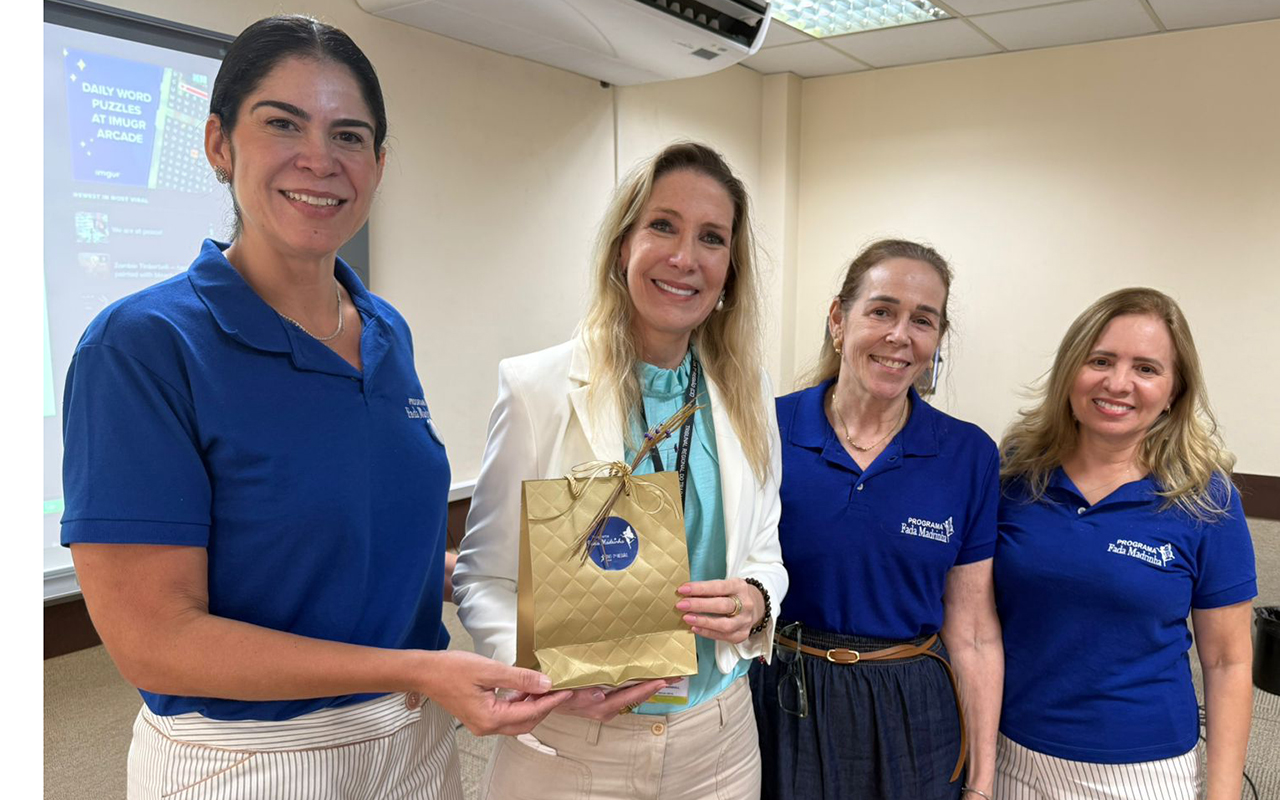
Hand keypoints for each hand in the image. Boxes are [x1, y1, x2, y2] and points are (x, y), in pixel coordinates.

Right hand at [420, 651, 571, 735]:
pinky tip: (524, 690)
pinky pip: (505, 715)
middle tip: (559, 691)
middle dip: (544, 707)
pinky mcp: (479, 717)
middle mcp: (486, 727)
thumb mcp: (490, 670)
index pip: (529, 714)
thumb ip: (520, 678)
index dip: (550, 702)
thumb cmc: (451, 670)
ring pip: (516, 720)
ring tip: (545, 688)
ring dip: (532, 706)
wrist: (425, 672)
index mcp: (490, 718)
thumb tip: (545, 683)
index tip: (566, 691)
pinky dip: (518, 704)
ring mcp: (482, 724)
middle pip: (525, 723)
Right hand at [553, 679, 673, 721]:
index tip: (663, 679)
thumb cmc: (554, 696)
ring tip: (666, 673)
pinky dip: (637, 684)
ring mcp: (607, 704)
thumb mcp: (564, 697)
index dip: (647, 688)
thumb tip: (599, 695)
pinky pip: (626, 692)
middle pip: (637, 696)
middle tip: (674, 674)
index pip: (629, 697)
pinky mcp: (606, 699)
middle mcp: (607, 708)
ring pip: (633, 694)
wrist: (545, 700)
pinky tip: (644, 675)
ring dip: (649, 684)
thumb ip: (581, 698)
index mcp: (600, 707)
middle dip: (655, 686)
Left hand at [676, 578, 763, 643]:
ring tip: (687, 618)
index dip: (700, 588)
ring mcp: (745, 621)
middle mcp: (745, 604)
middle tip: (681, 605)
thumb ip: (709, 590)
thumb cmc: (733, 595)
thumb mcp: (725, 586)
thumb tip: (684, 593)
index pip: (719, 587)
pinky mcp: (741, 635)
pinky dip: (707, 633)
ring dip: (703, 621)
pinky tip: (695, 628)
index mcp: (739, 587)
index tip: (683, 589)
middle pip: (722, 606)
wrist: (754, 606)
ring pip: (724, 624)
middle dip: (699, 605)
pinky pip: (723, 636)